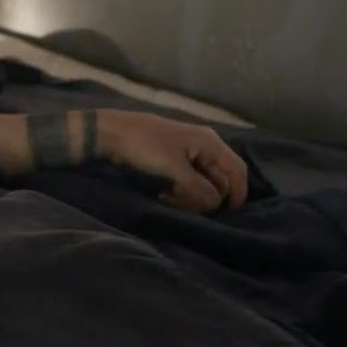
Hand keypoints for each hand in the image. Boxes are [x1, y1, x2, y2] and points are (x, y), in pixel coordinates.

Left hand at [97, 110, 248, 212]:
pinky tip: (160, 192)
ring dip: (188, 194)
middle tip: (183, 203)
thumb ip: (200, 190)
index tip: (229, 213)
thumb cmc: (144, 149)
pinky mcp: (170, 157)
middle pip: (218, 178)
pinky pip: (183, 178)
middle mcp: (202, 144)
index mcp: (209, 143)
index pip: (237, 170)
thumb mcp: (176, 172)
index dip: (238, 193)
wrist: (109, 133)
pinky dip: (177, 189)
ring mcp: (186, 150)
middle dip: (205, 196)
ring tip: (167, 197)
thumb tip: (214, 203)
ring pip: (199, 181)